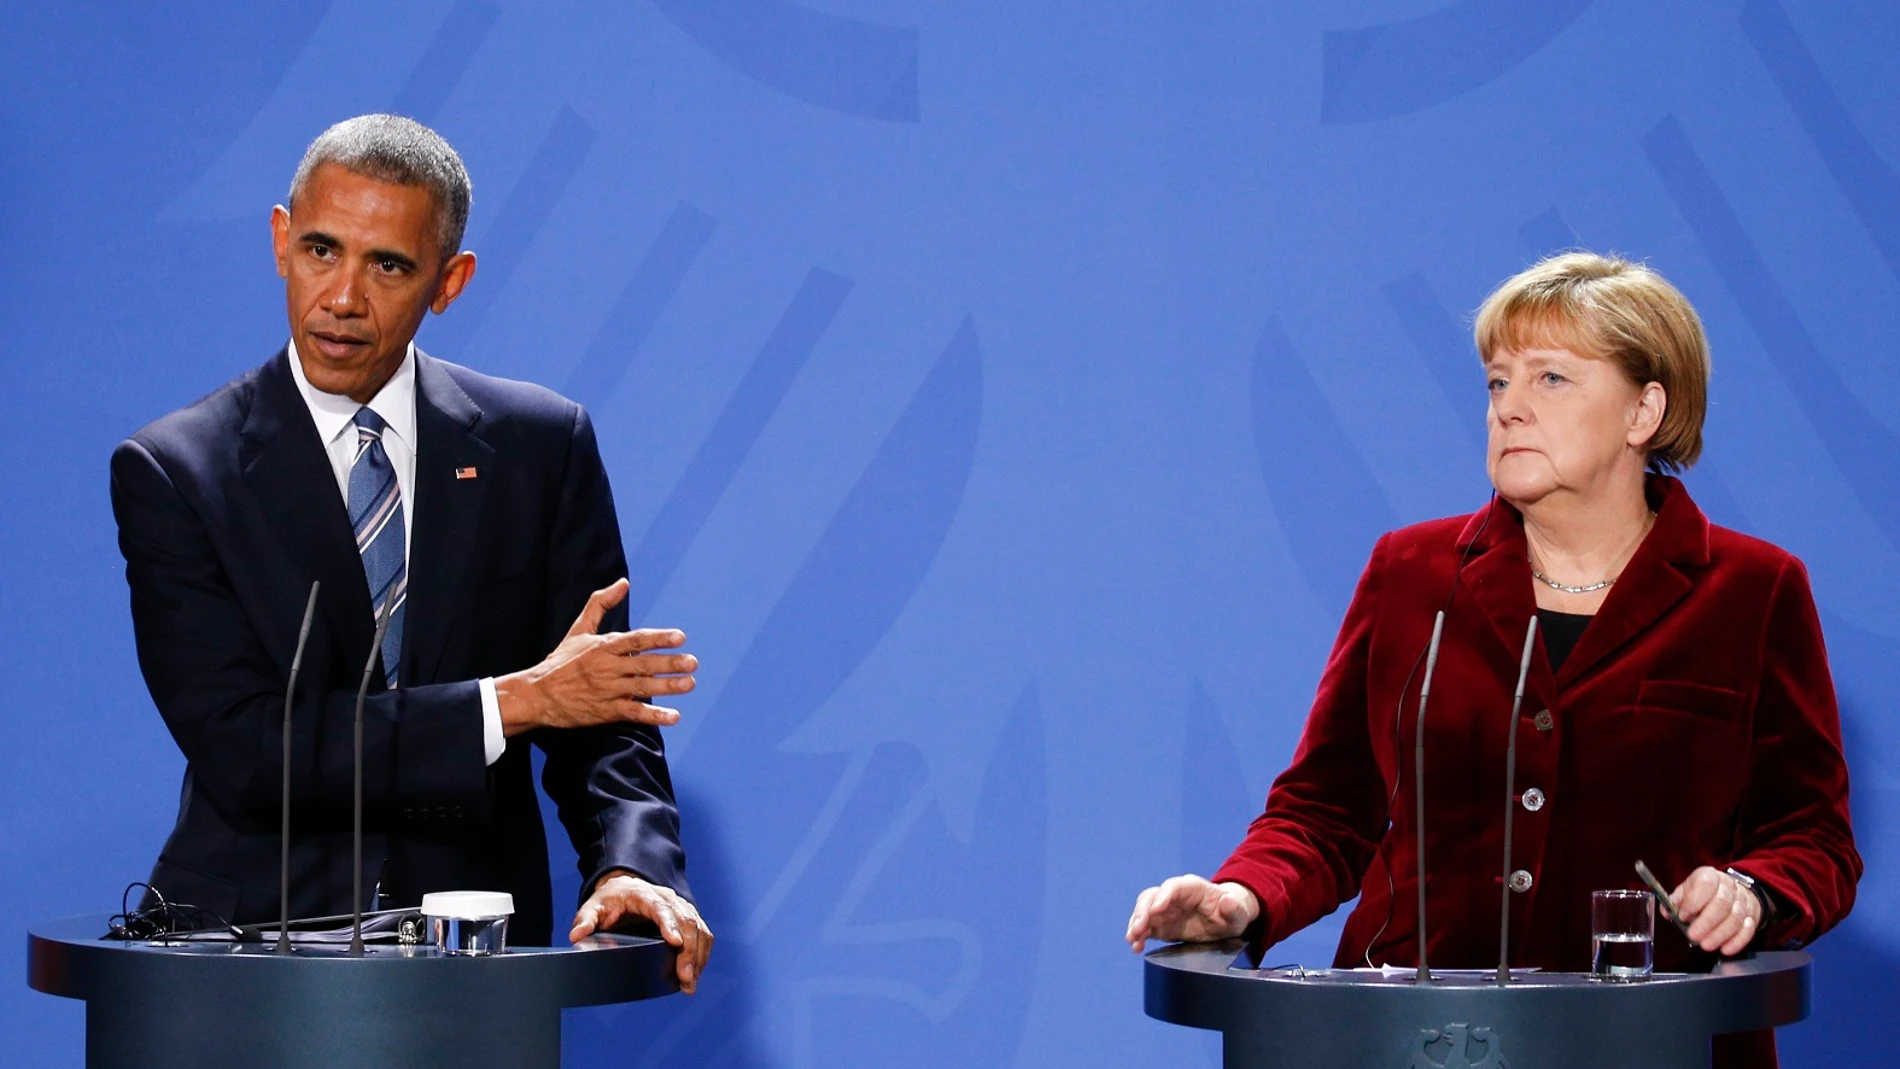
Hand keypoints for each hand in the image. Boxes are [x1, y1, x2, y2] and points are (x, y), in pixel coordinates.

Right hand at [495, 579, 696, 734]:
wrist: (537, 695)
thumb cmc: (561, 660)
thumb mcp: (579, 629)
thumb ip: (600, 604)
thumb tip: (623, 582)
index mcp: (603, 647)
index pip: (635, 640)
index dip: (658, 638)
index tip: (680, 637)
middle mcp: (607, 668)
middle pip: (643, 664)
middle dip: (670, 663)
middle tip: (693, 662)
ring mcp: (607, 691)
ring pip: (642, 688)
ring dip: (667, 687)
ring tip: (689, 684)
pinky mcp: (606, 712)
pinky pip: (634, 713)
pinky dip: (654, 716)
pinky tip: (674, 717)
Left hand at [570, 870, 713, 993]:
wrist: (624, 888)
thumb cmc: (609, 900)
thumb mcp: (592, 907)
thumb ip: (585, 920)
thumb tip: (577, 936)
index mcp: (644, 894)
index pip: (661, 908)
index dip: (669, 924)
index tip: (675, 943)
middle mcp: (668, 898)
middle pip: (686, 921)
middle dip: (689, 951)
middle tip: (685, 978)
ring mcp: (680, 908)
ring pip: (698, 929)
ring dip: (698, 956)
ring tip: (689, 983)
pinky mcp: (687, 919)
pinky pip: (702, 935)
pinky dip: (701, 955)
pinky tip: (694, 975)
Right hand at [1125, 875, 1259, 952]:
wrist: (1226, 920)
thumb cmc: (1232, 912)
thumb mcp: (1238, 912)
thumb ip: (1233, 908)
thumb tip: (1228, 902)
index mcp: (1193, 887)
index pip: (1174, 886)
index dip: (1163, 896)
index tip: (1155, 910)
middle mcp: (1174, 895)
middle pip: (1152, 896)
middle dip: (1143, 911)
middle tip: (1138, 929)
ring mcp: (1165, 909)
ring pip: (1144, 910)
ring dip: (1136, 924)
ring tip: (1133, 940)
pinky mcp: (1161, 924)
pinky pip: (1145, 927)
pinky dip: (1138, 935)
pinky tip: (1136, 946)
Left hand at [1670, 866, 1761, 955]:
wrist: (1733, 890)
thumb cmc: (1704, 892)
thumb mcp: (1687, 889)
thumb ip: (1677, 900)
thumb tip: (1667, 913)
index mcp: (1710, 876)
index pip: (1705, 884)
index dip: (1694, 901)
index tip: (1683, 916)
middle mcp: (1729, 887)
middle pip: (1722, 904)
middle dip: (1706, 922)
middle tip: (1693, 936)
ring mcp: (1743, 902)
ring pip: (1735, 918)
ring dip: (1719, 934)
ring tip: (1705, 945)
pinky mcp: (1752, 917)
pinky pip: (1748, 930)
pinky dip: (1737, 941)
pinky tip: (1725, 950)